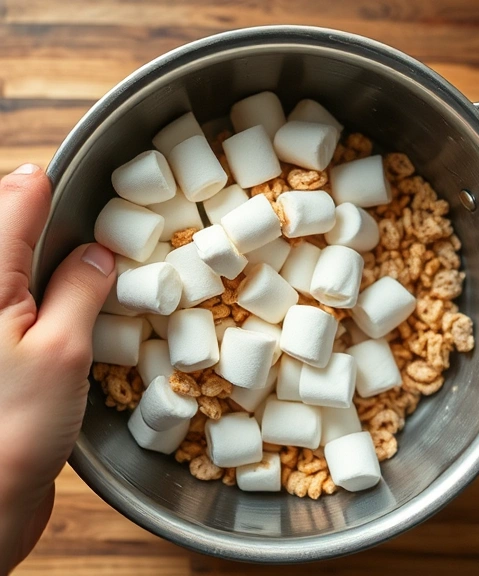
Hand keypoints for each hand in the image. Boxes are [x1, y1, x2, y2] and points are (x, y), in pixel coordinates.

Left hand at [0, 164, 114, 572]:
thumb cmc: (8, 432)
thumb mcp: (62, 350)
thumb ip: (80, 290)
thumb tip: (97, 252)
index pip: (15, 199)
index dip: (55, 186)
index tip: (93, 184)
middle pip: (12, 230)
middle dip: (56, 224)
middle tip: (103, 231)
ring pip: (22, 271)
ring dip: (60, 267)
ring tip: (100, 271)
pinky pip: (29, 309)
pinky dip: (56, 303)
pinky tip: (84, 315)